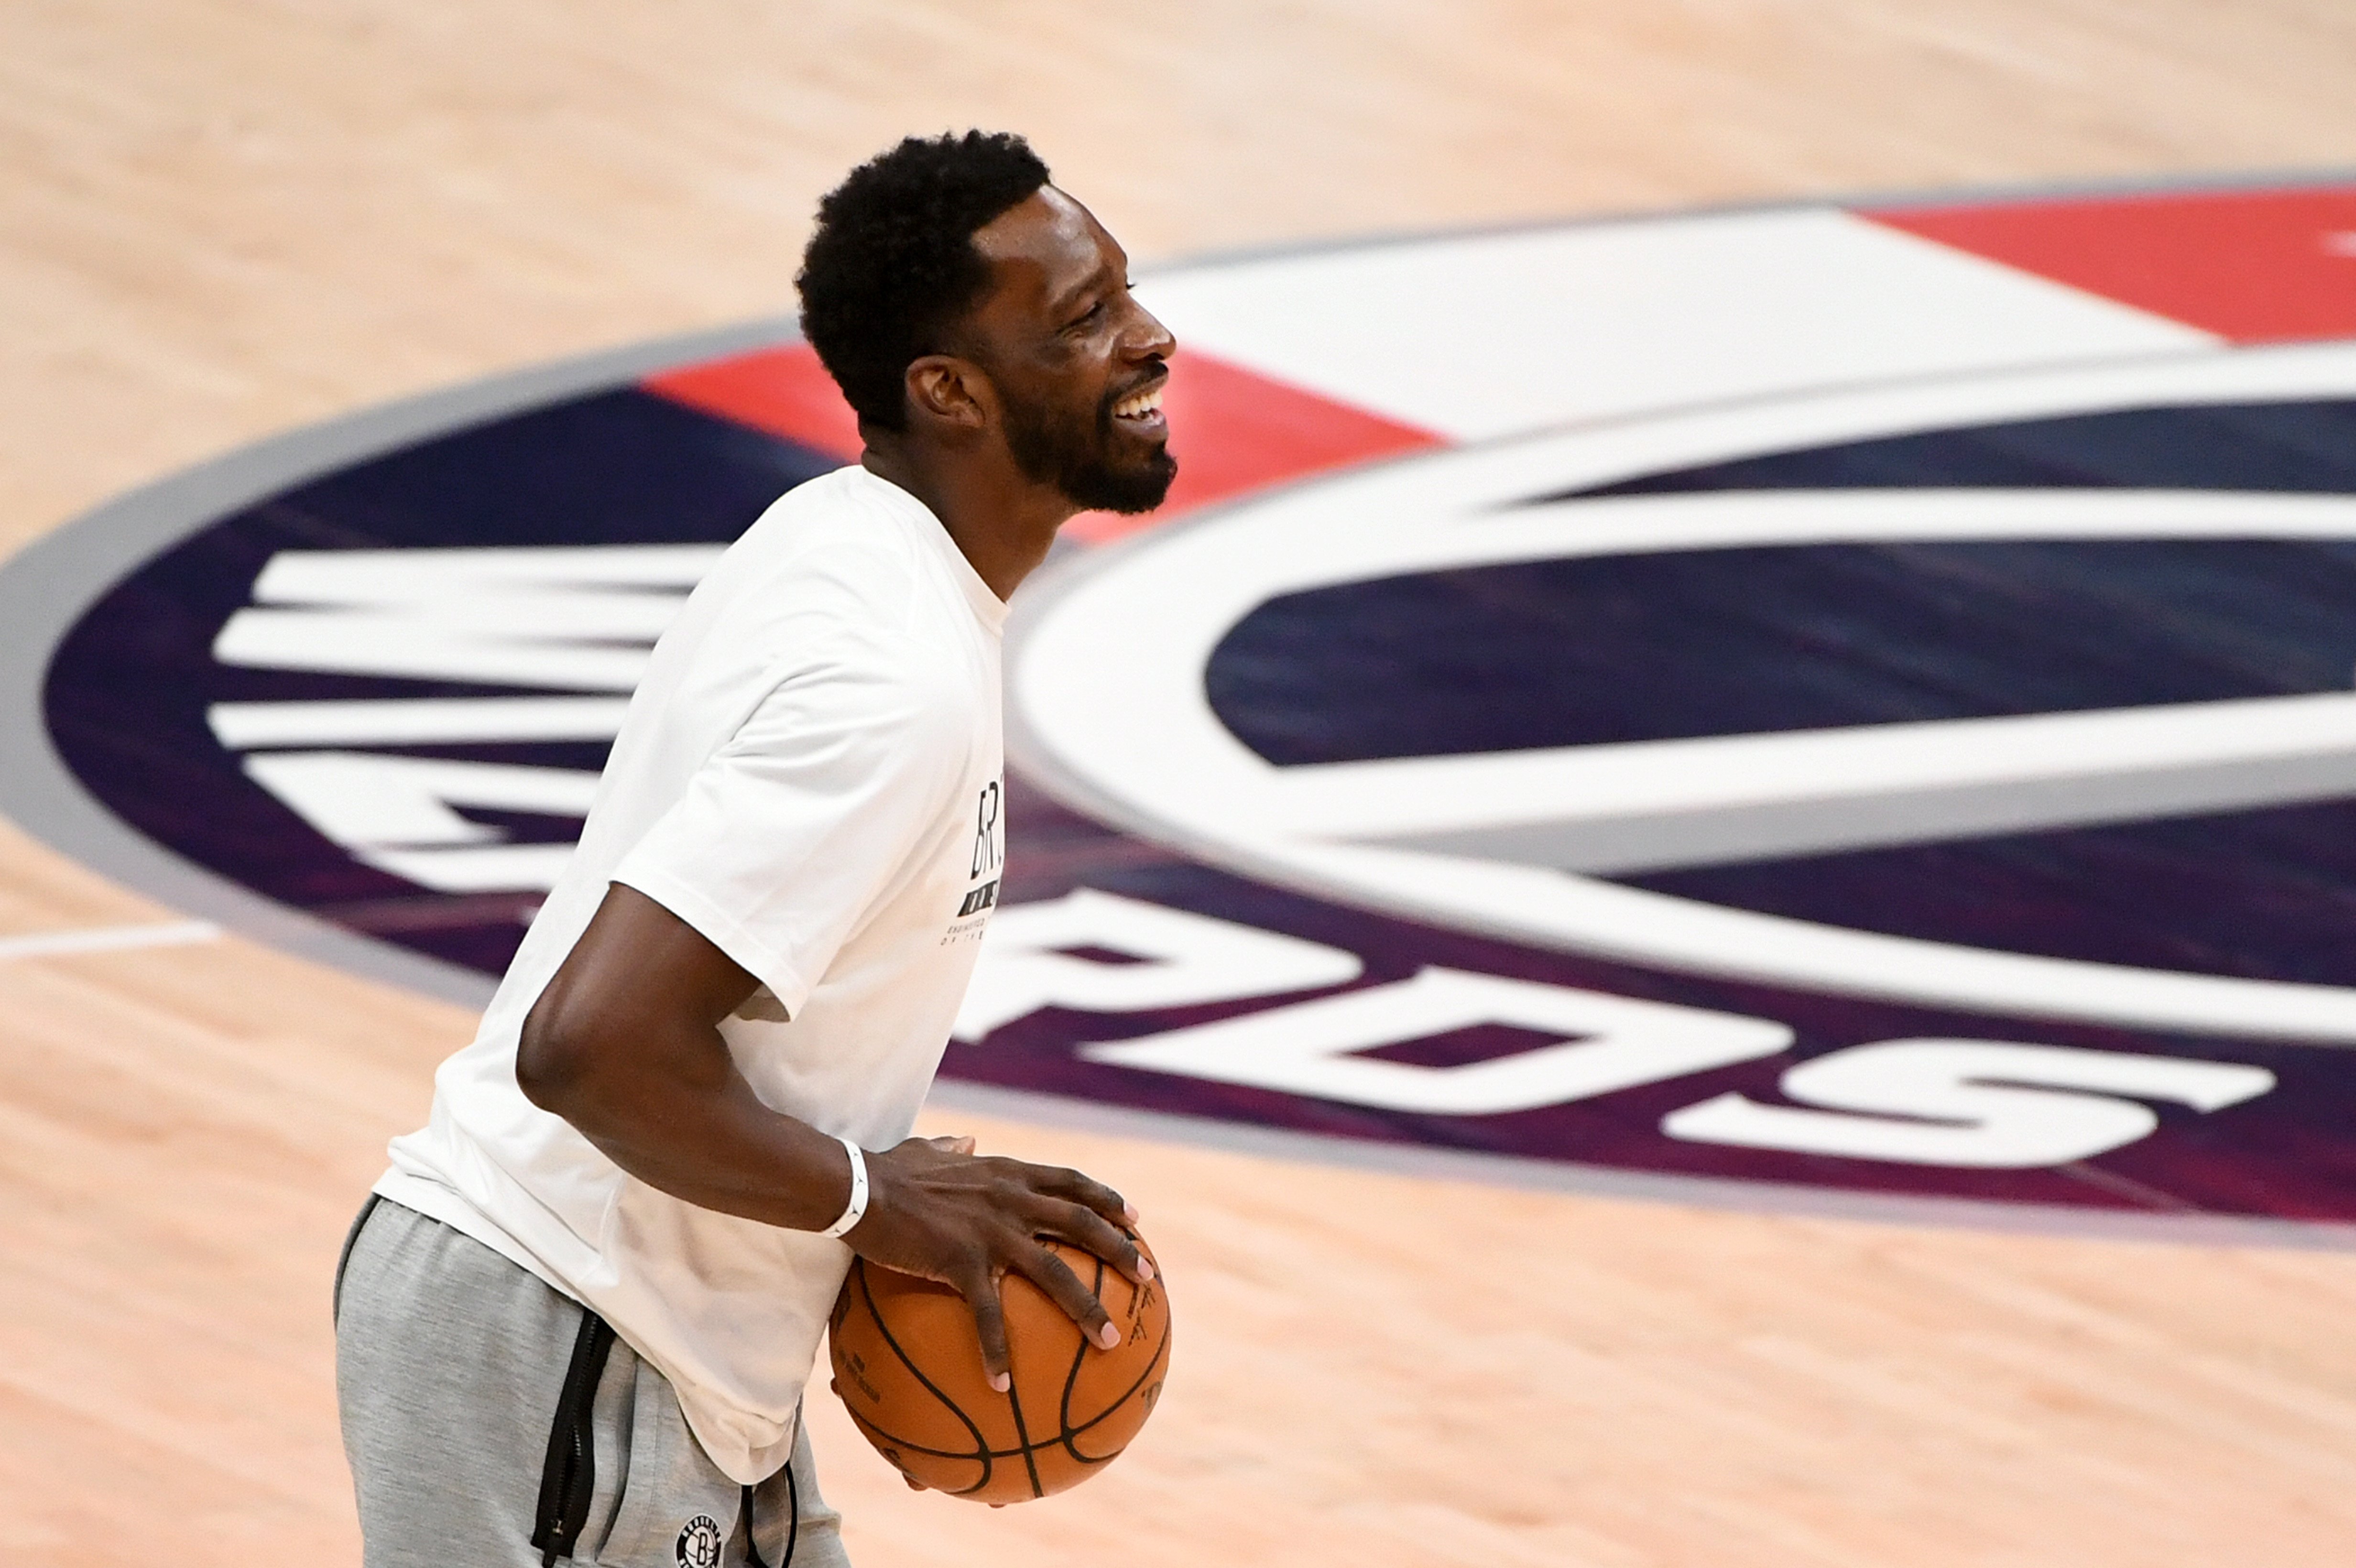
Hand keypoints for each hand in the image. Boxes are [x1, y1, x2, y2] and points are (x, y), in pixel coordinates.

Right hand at [846, 1135, 1153, 1393]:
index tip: (1135, 1217)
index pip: (1069, 1182)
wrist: (856, 1186)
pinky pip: (987, 1314)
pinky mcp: (960, 1261)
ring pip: (1054, 1271)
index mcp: (1004, 1174)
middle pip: (1080, 1222)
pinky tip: (1003, 1387)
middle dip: (1120, 1249)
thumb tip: (965, 1140)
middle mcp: (1008, 1198)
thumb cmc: (886, 1171)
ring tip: (1112, 1341)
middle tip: (1148, 1276)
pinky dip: (997, 1351)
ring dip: (1087, 1308)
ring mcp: (989, 1230)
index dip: (1105, 1198)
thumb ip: (951, 1147)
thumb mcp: (925, 1150)